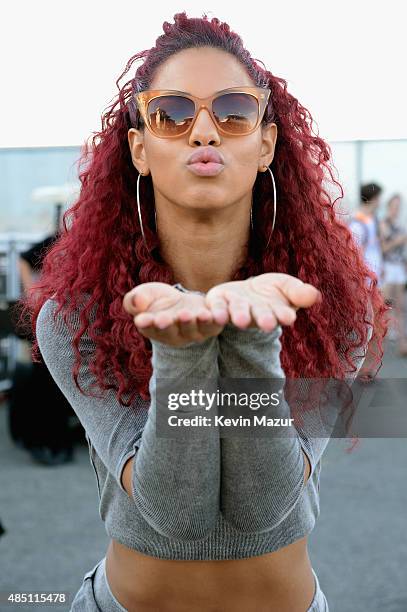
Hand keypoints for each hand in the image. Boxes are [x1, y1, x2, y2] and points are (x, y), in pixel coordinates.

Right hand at [123, 282, 224, 345]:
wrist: (184, 301)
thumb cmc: (159, 299)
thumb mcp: (144, 294)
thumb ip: (135, 300)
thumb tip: (137, 302)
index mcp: (153, 328)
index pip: (148, 327)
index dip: (146, 323)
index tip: (143, 319)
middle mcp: (172, 335)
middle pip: (169, 332)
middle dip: (167, 325)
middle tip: (164, 318)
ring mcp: (192, 334)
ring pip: (191, 331)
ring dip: (189, 323)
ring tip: (186, 314)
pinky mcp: (210, 328)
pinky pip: (212, 327)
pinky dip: (213, 322)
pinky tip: (212, 314)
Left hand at [205, 273, 321, 331]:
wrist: (246, 291)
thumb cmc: (272, 292)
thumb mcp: (288, 287)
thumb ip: (299, 292)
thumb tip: (315, 296)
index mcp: (272, 311)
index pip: (280, 313)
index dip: (283, 315)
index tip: (289, 318)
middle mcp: (253, 312)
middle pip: (258, 315)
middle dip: (263, 319)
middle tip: (267, 324)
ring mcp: (235, 307)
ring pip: (238, 312)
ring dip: (240, 316)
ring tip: (241, 321)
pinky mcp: (218, 301)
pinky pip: (216, 307)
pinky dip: (216, 312)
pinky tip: (215, 316)